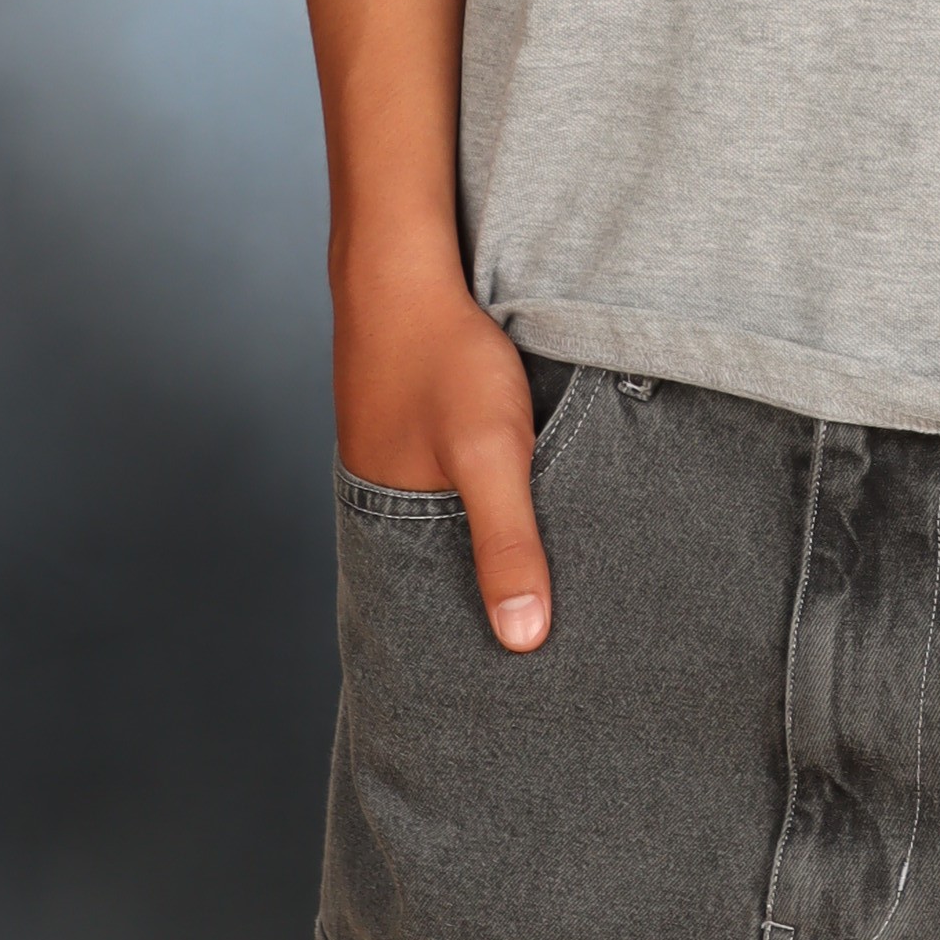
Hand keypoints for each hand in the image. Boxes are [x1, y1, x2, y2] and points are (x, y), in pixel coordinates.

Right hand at [333, 234, 552, 652]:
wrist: (402, 263)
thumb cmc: (443, 358)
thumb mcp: (490, 454)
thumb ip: (507, 544)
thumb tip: (523, 642)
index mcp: (390, 524)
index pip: (433, 608)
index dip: (476, 638)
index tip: (529, 676)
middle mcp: (388, 497)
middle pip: (446, 564)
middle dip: (490, 595)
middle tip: (551, 636)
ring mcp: (400, 455)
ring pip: (454, 515)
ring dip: (493, 534)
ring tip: (549, 572)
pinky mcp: (421, 422)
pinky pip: (457, 474)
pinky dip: (490, 488)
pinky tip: (525, 484)